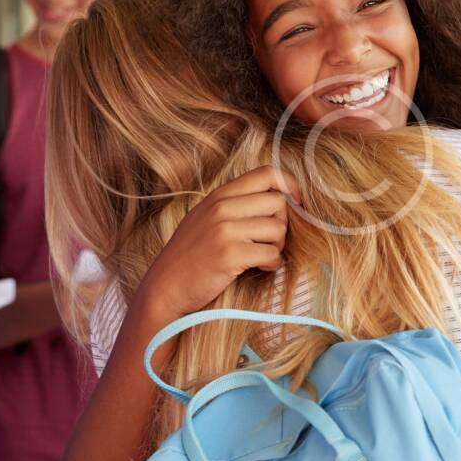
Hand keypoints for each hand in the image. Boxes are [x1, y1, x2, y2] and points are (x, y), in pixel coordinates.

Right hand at [139, 165, 300, 317]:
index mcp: (219, 195)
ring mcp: (224, 230)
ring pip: (278, 228)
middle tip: (270, 240)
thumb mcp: (206, 217)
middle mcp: (222, 207)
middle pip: (278, 202)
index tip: (295, 201)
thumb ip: (234, 204)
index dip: (289, 184)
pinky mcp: (229, 255)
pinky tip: (260, 267)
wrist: (165, 287)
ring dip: (277, 246)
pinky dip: (272, 263)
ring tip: (263, 255)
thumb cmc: (191, 255)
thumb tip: (278, 198)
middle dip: (282, 223)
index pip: (267, 173)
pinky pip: (271, 253)